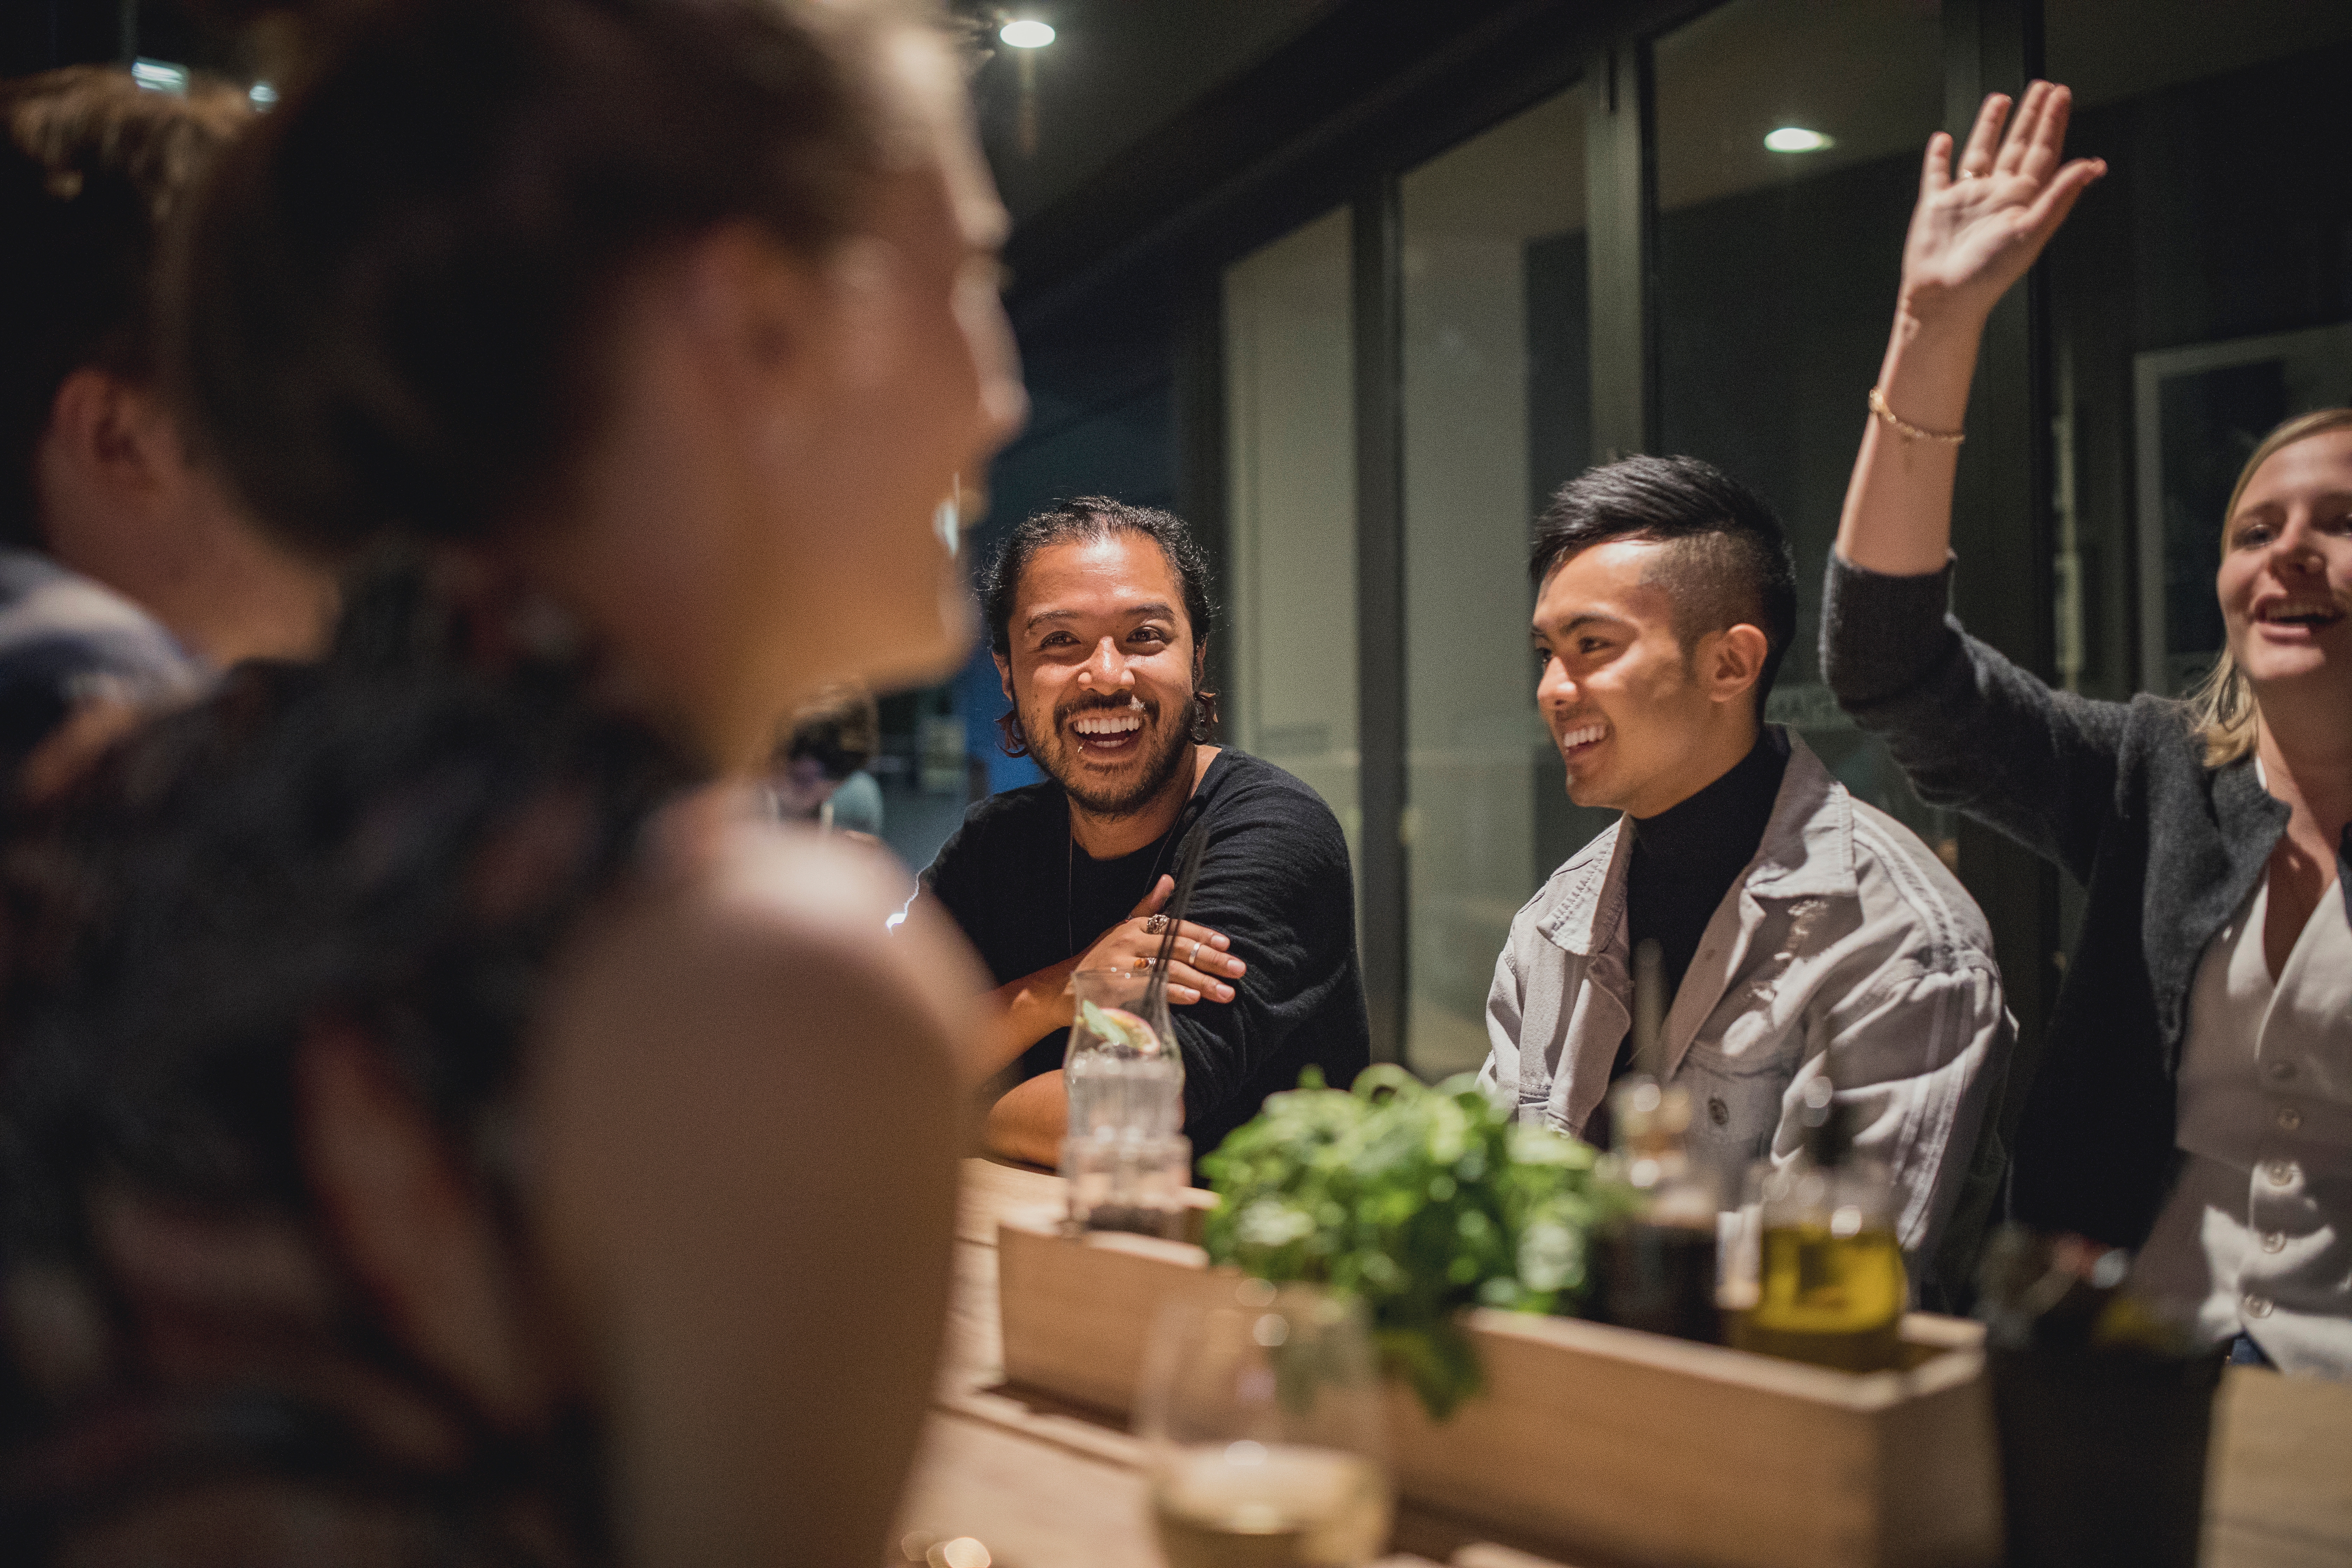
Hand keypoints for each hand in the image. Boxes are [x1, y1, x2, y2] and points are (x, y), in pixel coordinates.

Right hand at [1073, 874, 1244, 1005]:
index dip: (1203, 935)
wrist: (1062, 988)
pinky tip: (1194, 998)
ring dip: (1201, 982)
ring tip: (1226, 992)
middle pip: (1179, 948)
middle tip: (1238, 970)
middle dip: (1212, 960)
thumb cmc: (1097, 957)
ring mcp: (1123, 964)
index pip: (1176, 927)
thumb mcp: (1120, 928)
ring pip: (1170, 970)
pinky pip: (1151, 988)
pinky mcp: (1116, 988)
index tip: (1227, 944)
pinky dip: (1173, 993)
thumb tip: (1169, 879)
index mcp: (1134, 926)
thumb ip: (1148, 907)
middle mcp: (1130, 942)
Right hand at [1898, 81, 2103, 330]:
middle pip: (2018, 146)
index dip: (2052, 123)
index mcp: (2022, 199)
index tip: (2061, 95)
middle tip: (2044, 88)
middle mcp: (1997, 195)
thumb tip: (2092, 165)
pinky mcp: (1936, 204)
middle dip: (2031, 117)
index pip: (2043, 152)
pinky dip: (1938, 156)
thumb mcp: (2031, 231)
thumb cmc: (1988, 272)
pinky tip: (1942, 139)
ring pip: (1981, 152)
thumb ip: (2060, 194)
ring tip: (2001, 99)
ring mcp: (1966, 198)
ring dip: (1991, 126)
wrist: (1943, 296)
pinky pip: (1938, 173)